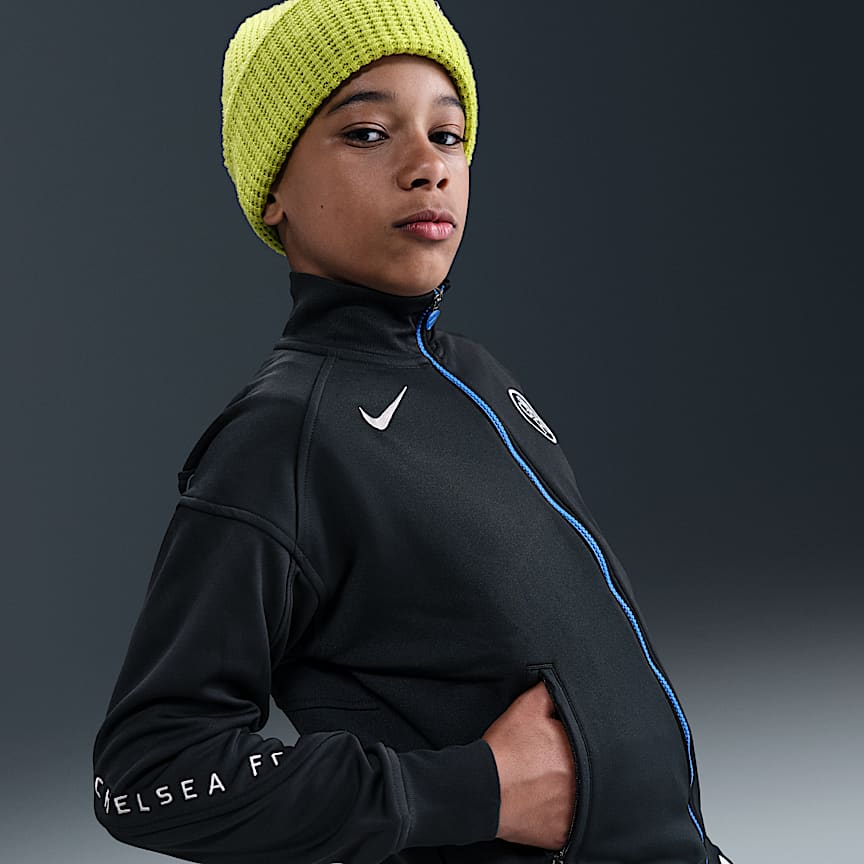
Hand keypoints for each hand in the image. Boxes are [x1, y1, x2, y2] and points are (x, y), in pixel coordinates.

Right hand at [481, 680, 575, 848]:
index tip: (555, 744)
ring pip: (579, 800)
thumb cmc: (504, 750)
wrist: (481, 789)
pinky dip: (556, 816)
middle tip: (548, 764)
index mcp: (581, 752)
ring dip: (567, 792)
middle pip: (584, 773)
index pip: (587, 744)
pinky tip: (542, 804)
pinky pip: (566, 824)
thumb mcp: (526, 708)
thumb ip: (549, 692)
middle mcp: (583, 786)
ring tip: (545, 784)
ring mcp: (574, 814)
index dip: (570, 741)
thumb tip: (559, 684)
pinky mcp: (561, 835)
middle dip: (570, 767)